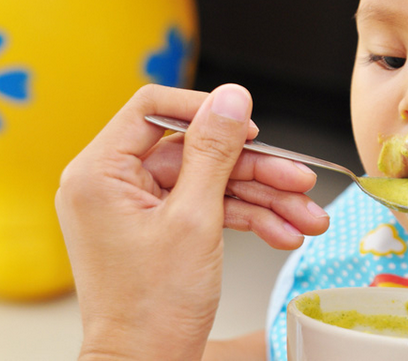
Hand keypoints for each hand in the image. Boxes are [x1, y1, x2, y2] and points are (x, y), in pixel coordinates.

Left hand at [56, 84, 327, 359]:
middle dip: (256, 171)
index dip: (207, 112)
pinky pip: (210, 206)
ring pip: (212, 181)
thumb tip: (232, 97)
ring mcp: (140, 207)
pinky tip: (283, 233)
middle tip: (299, 181)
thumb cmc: (155, 309)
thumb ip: (215, 151)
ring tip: (306, 219)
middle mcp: (116, 184)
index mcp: (101, 173)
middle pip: (197, 151)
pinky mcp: (161, 227)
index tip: (249, 129)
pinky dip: (248, 218)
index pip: (154, 108)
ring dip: (264, 199)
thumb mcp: (194, 219)